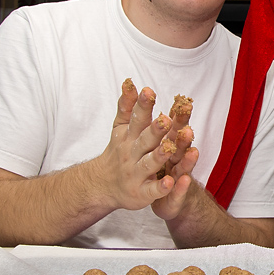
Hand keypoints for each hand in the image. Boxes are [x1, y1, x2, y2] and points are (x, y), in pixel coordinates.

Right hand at [93, 79, 192, 210]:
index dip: (143, 105)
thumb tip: (130, 81)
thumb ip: (127, 105)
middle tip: (166, 119)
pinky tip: (171, 182)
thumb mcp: (120, 127)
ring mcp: (136, 173)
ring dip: (160, 155)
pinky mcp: (142, 193)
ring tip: (169, 147)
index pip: (137, 118)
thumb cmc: (118, 152)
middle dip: (155, 130)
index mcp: (129, 136)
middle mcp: (132, 154)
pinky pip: (152, 190)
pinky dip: (161, 187)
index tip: (149, 91)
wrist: (102, 185)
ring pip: (149, 163)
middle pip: (145, 140)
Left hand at [151, 96, 199, 220]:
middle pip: (181, 142)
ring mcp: (176, 177)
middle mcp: (176, 157)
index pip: (175, 126)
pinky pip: (178, 191)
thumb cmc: (154, 165)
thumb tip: (129, 86)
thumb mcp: (149, 142)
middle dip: (183, 132)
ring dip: (188, 159)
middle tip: (186, 119)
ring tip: (194, 151)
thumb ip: (143, 116)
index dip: (179, 116)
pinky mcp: (173, 195)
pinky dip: (181, 186)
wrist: (162, 198)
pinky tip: (185, 181)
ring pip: (183, 165)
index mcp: (168, 142)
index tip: (182, 102)